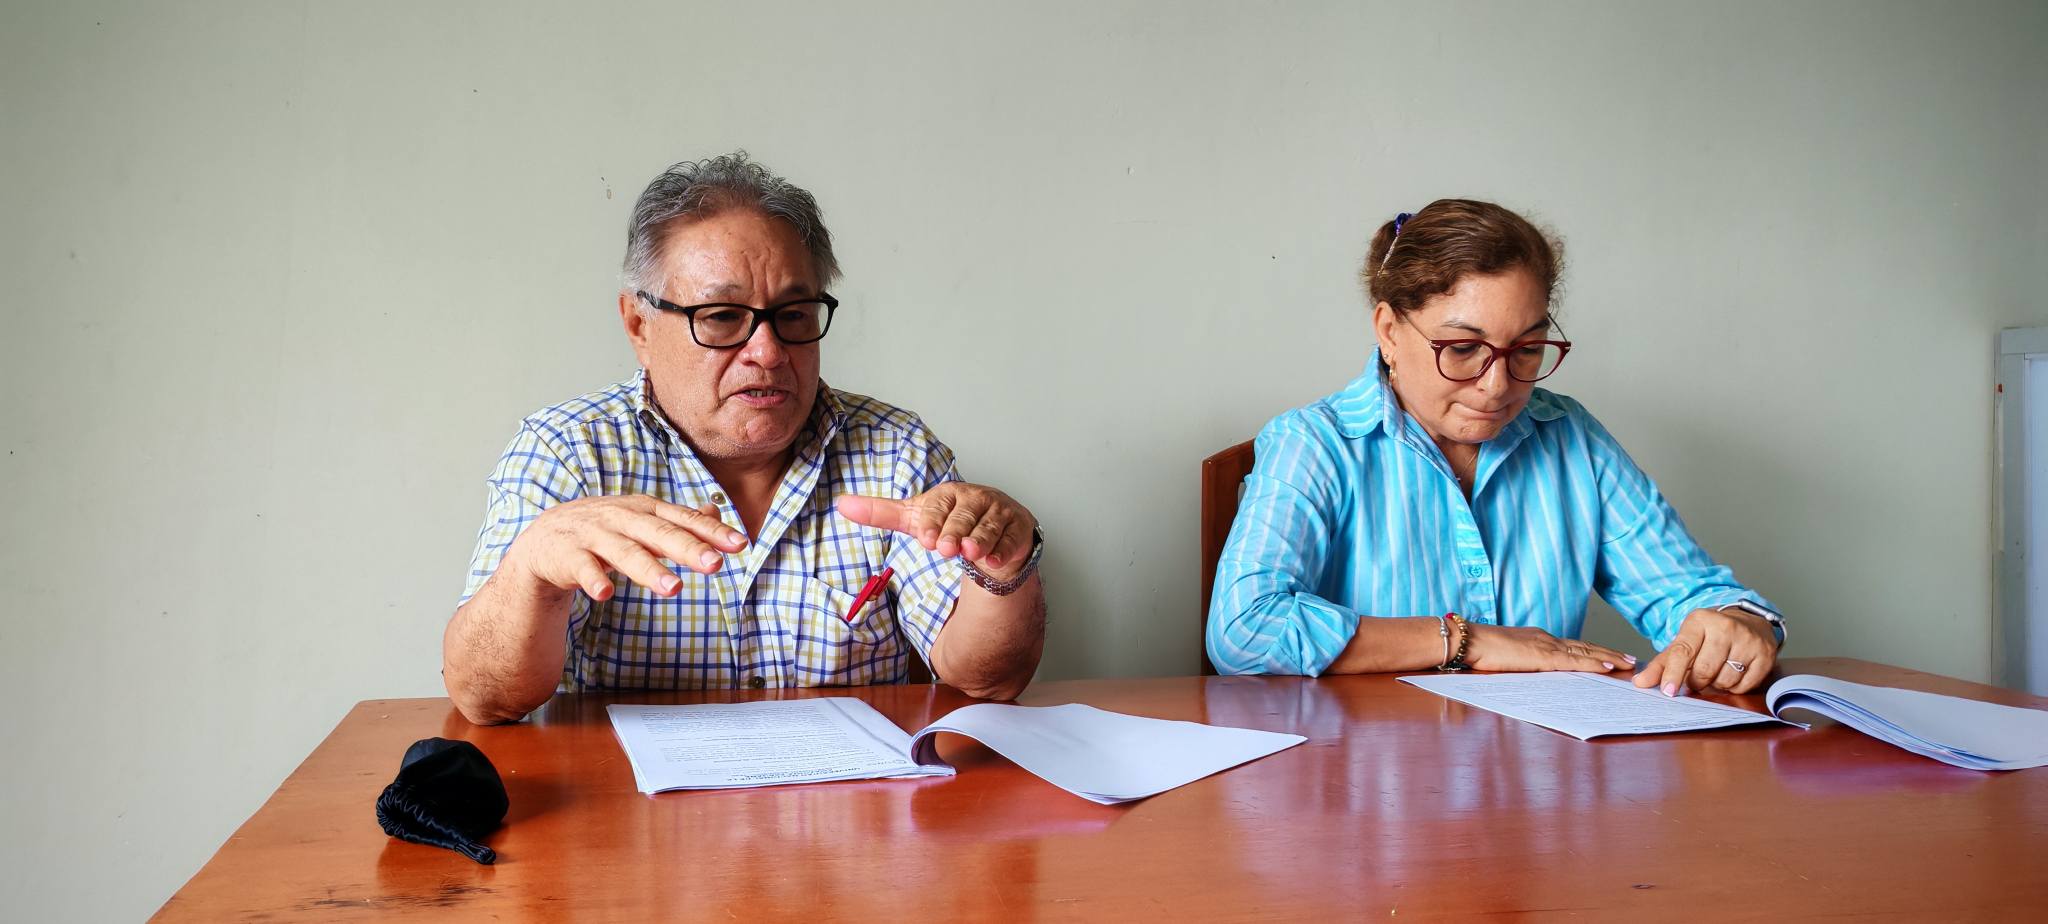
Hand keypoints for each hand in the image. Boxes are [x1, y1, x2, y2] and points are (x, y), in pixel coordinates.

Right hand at [502, 496, 748, 600]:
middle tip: (715, 565)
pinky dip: (593, 580)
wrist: (544, 539)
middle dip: (688, 548)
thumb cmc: (604, 531)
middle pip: (659, 533)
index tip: (740, 545)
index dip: (712, 531)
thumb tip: (715, 510)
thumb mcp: (642, 521)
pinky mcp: (566, 555)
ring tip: (674, 588)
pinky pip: (581, 570)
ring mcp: (593, 535)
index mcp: (644, 510)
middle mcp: (621, 518)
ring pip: (624, 552)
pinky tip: (605, 594)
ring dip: (648, 570)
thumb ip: (678, 520)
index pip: (683, 519)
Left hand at [835, 483, 1037, 580]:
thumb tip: (842, 504)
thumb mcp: (915, 518)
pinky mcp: (1019, 529)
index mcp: (951, 493)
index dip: (933, 522)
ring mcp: (1000, 513)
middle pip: (965, 515)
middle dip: (955, 532)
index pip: (940, 505)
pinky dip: (1004, 551)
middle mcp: (977, 499)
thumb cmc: (951, 522)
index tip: (926, 539)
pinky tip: (995, 561)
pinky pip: (1012, 539)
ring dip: (980, 541)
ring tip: (971, 553)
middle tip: (948, 549)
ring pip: (989, 527)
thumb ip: (882, 513)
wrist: (991, 533)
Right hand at [1465, 624, 1636, 673]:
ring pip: (1585, 652)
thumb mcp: (1508, 655)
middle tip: (1630, 658)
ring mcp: (1546, 646)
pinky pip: (1574, 661)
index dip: (1593, 650)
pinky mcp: (1543, 656)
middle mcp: (1547, 639)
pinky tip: (1608, 667)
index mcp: (1538, 639)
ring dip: (1609, 657)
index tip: (1610, 655)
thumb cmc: (1481, 649)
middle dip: (1609, 653)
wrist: (1470, 641)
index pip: (1572, 645)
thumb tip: (1531, 671)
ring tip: (1627, 662)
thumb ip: (1523, 661)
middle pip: (1585, 647)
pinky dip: (1593, 663)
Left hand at [1633, 607, 1777, 695]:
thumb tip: (1640, 683)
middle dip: (1696, 682)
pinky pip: (1744, 686)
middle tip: (1697, 679)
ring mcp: (1748, 640)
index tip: (1668, 692)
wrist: (1749, 621)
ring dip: (1717, 685)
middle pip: (1704, 671)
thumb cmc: (1711, 635)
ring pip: (1724, 680)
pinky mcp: (1766, 655)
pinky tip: (1733, 673)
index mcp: (1700, 621)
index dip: (1673, 674)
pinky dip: (1735, 687)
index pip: (1683, 651)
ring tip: (1717, 671)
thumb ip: (1662, 663)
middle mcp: (1726, 627)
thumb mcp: (1685, 641)